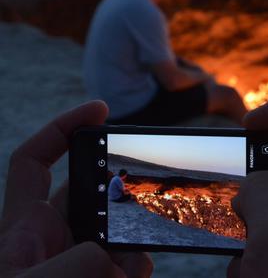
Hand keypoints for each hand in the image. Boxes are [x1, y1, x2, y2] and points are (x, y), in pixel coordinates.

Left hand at [0, 101, 152, 277]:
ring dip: (134, 241)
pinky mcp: (103, 277)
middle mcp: (52, 240)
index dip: (61, 128)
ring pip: (120, 231)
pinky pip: (131, 264)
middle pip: (92, 192)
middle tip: (139, 191)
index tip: (99, 110)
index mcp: (24, 229)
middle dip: (118, 187)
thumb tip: (118, 258)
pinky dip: (137, 268)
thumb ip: (77, 262)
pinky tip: (129, 277)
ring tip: (127, 266)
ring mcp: (79, 260)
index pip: (33, 163)